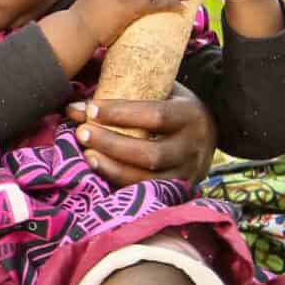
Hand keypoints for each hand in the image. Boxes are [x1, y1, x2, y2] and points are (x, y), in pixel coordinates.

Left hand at [66, 86, 219, 187]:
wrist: (210, 133)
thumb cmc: (174, 106)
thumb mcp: (160, 92)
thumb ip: (124, 95)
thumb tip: (75, 108)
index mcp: (191, 115)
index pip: (156, 116)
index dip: (121, 114)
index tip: (91, 109)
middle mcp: (193, 147)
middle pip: (151, 153)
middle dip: (112, 144)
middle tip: (82, 133)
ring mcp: (188, 172)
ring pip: (148, 178)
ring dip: (113, 168)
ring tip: (87, 155)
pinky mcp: (179, 190)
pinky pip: (147, 192)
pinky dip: (121, 183)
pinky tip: (100, 172)